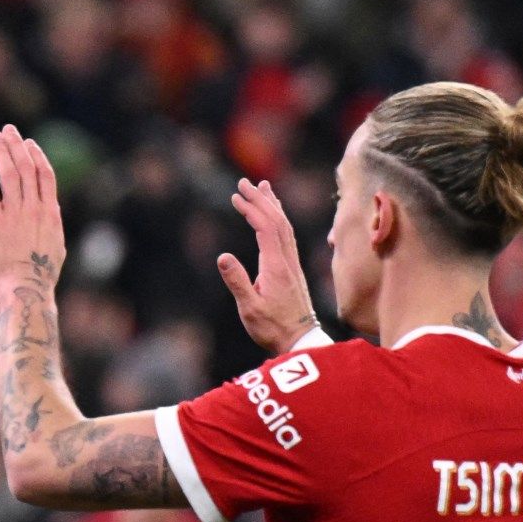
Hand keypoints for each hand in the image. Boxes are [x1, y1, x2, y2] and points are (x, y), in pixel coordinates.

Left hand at [0, 125, 65, 298]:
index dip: (36, 155)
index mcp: (50, 213)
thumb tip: (52, 213)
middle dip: (17, 145)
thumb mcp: (56, 248)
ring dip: (2, 152)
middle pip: (26, 167)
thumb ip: (53, 226)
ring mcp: (15, 213)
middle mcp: (34, 208)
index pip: (45, 174)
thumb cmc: (41, 277)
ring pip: (9, 173)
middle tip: (8, 130)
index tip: (28, 143)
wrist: (27, 290)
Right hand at [217, 179, 319, 353]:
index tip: (236, 196)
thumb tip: (222, 256)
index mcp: (276, 266)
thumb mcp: (250, 308)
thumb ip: (237, 281)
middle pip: (277, 220)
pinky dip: (278, 219)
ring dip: (272, 205)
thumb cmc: (272, 327)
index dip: (252, 209)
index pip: (266, 228)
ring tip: (262, 188)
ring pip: (285, 225)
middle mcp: (287, 259)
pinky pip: (287, 235)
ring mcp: (292, 263)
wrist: (300, 339)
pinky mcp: (292, 268)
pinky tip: (273, 215)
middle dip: (261, 199)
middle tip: (244, 182)